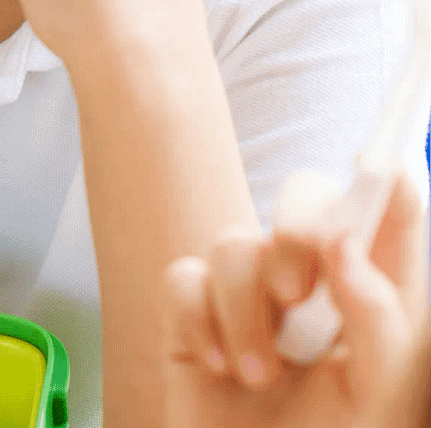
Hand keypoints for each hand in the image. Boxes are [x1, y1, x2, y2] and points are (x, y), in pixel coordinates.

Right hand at [161, 171, 427, 427]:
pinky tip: (217, 366)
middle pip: (305, 196)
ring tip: (257, 376)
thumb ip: (380, 327)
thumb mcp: (378, 405)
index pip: (387, 214)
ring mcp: (248, 293)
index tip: (378, 166)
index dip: (383, 178)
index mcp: (371, 298)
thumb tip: (347, 246)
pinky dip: (197, 322)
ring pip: (236, 240)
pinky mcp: (193, 310)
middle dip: (298, 227)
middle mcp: (313, 283)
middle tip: (299, 286)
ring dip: (244, 314)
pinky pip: (183, 277)